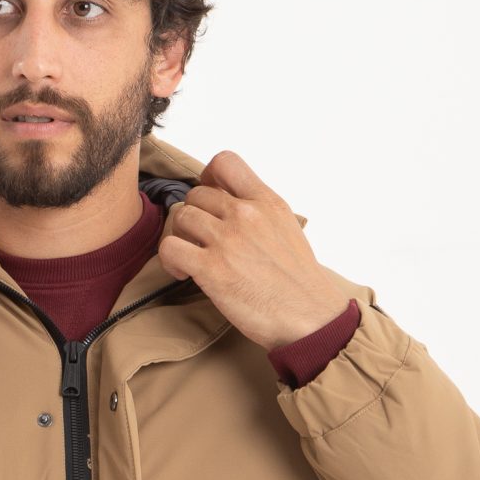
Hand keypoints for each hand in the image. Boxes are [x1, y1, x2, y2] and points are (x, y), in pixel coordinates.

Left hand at [155, 151, 349, 349]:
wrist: (310, 317)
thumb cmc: (299, 281)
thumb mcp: (287, 228)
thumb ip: (260, 211)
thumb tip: (232, 205)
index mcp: (267, 201)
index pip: (225, 162)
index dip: (208, 177)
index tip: (210, 198)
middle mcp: (246, 214)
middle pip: (195, 194)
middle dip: (194, 216)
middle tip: (201, 241)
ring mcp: (227, 240)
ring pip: (180, 217)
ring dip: (181, 237)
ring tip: (191, 257)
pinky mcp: (211, 269)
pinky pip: (169, 247)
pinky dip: (170, 260)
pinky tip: (184, 272)